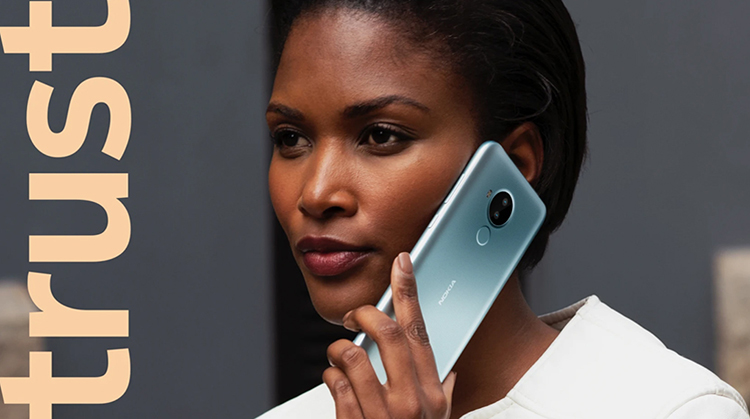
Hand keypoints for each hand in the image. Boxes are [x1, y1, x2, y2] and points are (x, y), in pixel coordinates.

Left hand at [322, 252, 457, 418]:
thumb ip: (442, 393)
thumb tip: (449, 371)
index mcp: (431, 394)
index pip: (419, 330)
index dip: (408, 291)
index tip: (402, 265)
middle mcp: (409, 402)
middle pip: (387, 333)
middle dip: (365, 315)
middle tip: (353, 318)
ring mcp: (381, 414)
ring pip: (353, 356)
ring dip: (338, 349)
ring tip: (338, 356)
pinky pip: (335, 383)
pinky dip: (330, 376)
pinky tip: (335, 380)